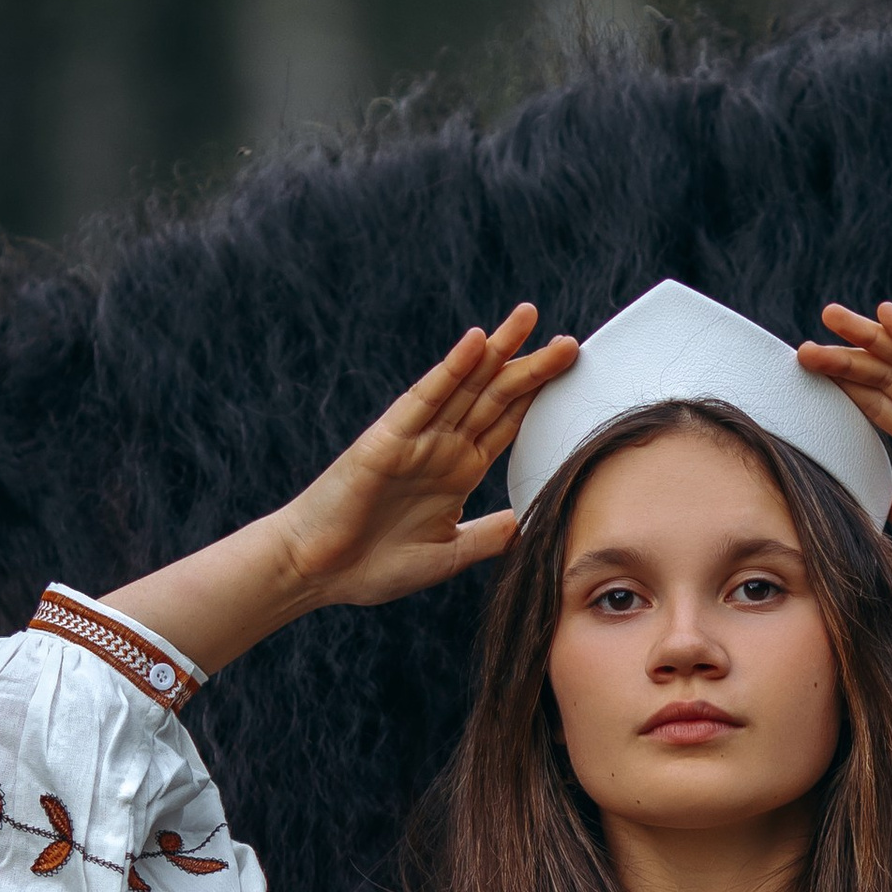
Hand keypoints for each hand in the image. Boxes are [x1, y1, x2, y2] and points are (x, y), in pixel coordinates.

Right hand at [278, 307, 578, 605]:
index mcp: (458, 471)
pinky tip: (476, 343)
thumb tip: (531, 527)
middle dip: (532, 368)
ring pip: (466, 385)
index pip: (507, 423)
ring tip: (527, 318)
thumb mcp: (448, 554)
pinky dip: (451, 369)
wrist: (317, 573)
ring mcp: (417, 439)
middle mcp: (442, 447)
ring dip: (497, 351)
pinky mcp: (388, 438)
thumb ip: (488, 536)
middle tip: (569, 341)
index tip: (573, 375)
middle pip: (495, 396)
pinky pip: (426, 397)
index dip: (539, 398)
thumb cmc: (373, 566)